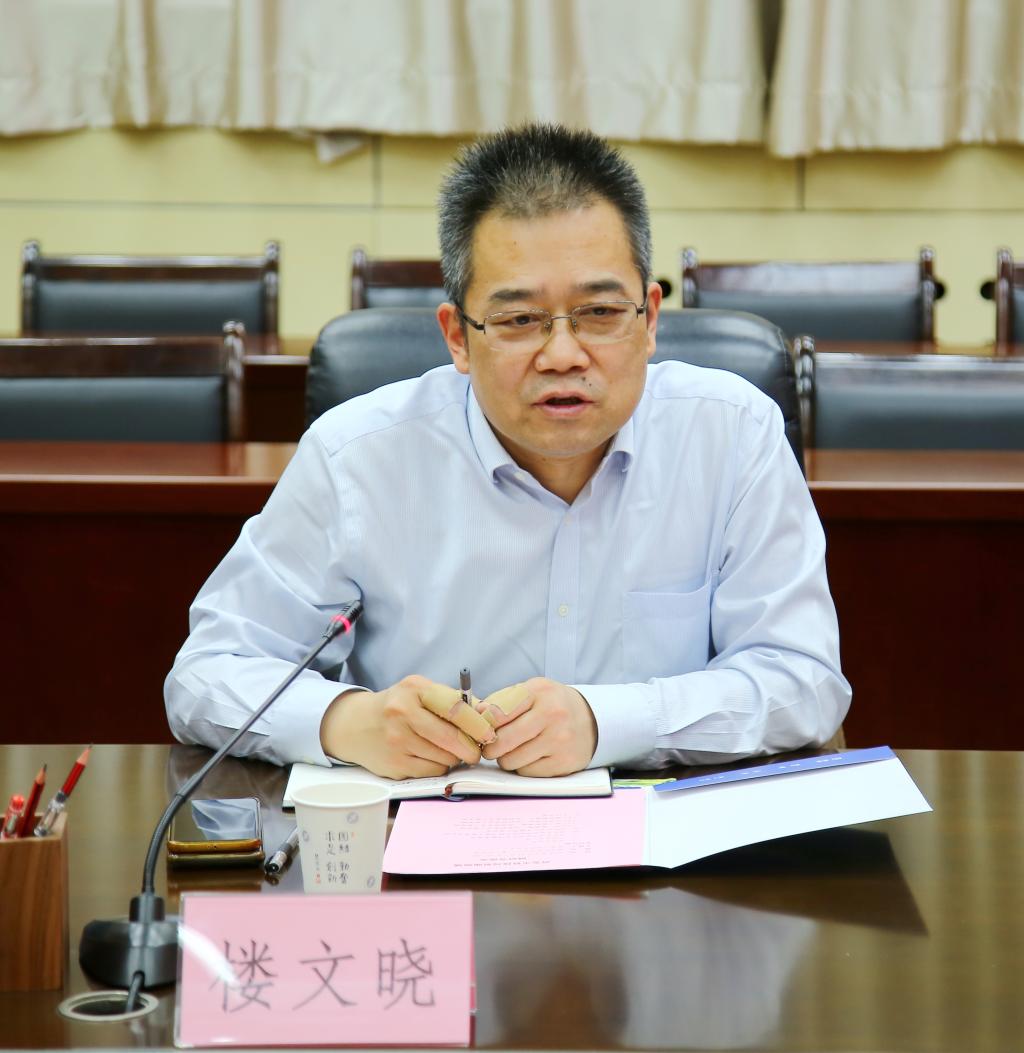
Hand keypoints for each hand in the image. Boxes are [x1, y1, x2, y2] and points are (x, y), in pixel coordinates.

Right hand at [319, 675, 496, 779]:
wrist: (356, 724)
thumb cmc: (398, 706)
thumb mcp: (420, 692)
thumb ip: (452, 700)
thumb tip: (488, 715)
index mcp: (415, 690)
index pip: (455, 707)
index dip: (477, 724)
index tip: (489, 734)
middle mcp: (403, 713)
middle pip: (450, 737)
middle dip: (471, 749)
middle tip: (476, 752)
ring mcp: (396, 740)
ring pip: (443, 758)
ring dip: (455, 759)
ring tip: (452, 752)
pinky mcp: (394, 764)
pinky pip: (431, 771)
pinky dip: (440, 768)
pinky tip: (435, 758)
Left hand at [475, 677, 597, 776]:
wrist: (591, 720)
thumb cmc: (552, 705)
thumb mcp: (531, 692)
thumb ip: (502, 700)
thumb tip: (475, 712)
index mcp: (539, 692)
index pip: (497, 712)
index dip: (483, 725)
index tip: (481, 730)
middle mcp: (552, 714)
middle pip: (502, 740)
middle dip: (490, 747)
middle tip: (490, 747)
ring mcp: (559, 740)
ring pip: (511, 760)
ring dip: (506, 758)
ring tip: (515, 749)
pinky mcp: (564, 763)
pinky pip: (526, 772)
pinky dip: (523, 767)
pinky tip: (531, 756)